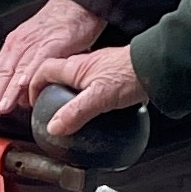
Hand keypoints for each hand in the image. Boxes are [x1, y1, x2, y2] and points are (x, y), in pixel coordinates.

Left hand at [0, 0, 108, 122]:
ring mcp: (36, 43)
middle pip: (3, 73)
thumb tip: (22, 97)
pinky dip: (31, 74)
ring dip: (9, 90)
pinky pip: (39, 60)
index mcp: (15, 45)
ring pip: (18, 69)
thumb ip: (28, 72)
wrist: (78, 6)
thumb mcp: (37, 48)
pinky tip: (25, 87)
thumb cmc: (59, 27)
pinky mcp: (53, 41)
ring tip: (2, 108)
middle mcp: (21, 43)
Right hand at [22, 41, 144, 141]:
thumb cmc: (130, 75)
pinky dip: (89, 97)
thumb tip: (54, 127)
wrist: (157, 66)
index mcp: (76, 67)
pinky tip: (99, 111)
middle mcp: (86, 64)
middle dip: (50, 89)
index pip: (44, 71)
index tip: (33, 101)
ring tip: (71, 112)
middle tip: (48, 107)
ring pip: (77, 80)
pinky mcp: (115, 73)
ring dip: (69, 93)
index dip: (33, 85)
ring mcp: (101, 68)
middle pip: (58, 74)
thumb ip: (75, 113)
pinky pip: (94, 85)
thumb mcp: (98, 98)